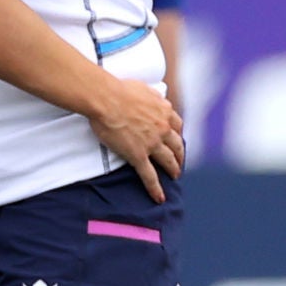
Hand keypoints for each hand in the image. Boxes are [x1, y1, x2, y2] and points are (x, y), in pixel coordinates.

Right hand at [81, 73, 184, 202]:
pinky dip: (155, 188)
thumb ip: (153, 96)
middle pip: (176, 145)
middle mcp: (162, 128)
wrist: (106, 99)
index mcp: (164, 111)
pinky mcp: (138, 155)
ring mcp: (152, 143)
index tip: (176, 139)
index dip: (178, 134)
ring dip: (173, 169)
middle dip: (179, 155)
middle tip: (179, 161)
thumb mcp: (143, 88)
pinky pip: (149, 175)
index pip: (177, 125)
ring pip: (168, 160)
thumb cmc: (119, 90)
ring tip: (174, 176)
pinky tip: (159, 198)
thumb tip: (157, 99)